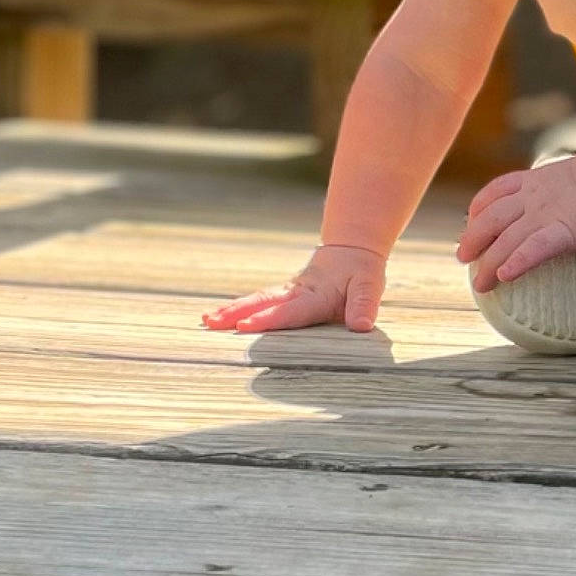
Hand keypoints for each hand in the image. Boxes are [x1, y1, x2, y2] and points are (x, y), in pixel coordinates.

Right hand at [200, 243, 386, 333]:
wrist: (352, 249)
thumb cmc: (361, 272)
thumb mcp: (370, 285)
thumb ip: (364, 305)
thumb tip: (361, 326)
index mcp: (316, 294)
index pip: (290, 310)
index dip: (268, 319)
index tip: (245, 326)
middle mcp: (297, 291)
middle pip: (263, 302)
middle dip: (237, 313)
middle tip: (211, 322)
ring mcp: (287, 291)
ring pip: (256, 299)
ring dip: (231, 310)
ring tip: (206, 321)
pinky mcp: (283, 294)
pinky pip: (259, 301)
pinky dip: (238, 308)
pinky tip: (218, 317)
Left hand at [457, 149, 575, 291]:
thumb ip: (566, 189)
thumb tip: (573, 202)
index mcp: (537, 179)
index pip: (496, 190)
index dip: (478, 208)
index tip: (471, 222)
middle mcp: (534, 196)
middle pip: (491, 218)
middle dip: (473, 238)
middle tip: (463, 257)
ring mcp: (545, 214)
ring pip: (506, 240)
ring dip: (488, 263)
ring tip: (479, 283)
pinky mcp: (563, 232)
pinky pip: (533, 249)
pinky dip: (516, 263)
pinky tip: (505, 276)